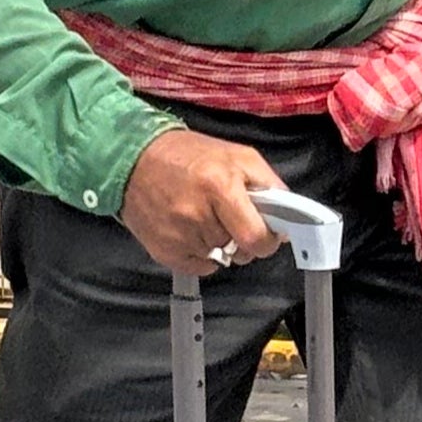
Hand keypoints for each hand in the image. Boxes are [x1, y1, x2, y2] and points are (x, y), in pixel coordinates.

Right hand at [120, 129, 285, 277]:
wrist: (132, 160)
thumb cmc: (188, 155)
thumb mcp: (237, 155)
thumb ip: (269, 183)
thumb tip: (289, 216)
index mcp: (220, 187)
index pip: (256, 237)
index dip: (267, 240)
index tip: (267, 233)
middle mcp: (198, 215)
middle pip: (239, 251)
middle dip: (243, 239)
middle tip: (231, 217)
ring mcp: (179, 237)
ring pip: (220, 259)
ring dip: (219, 243)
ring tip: (203, 215)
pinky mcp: (164, 252)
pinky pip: (200, 267)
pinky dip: (201, 253)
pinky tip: (189, 229)